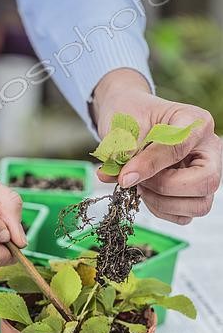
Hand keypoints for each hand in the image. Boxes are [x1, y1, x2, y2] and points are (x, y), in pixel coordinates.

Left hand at [92, 69, 221, 223]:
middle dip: (165, 187)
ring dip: (162, 202)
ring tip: (140, 185)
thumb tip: (124, 180)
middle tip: (137, 179)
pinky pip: (184, 216)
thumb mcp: (125, 126)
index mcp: (195, 122)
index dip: (150, 165)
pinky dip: (161, 210)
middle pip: (205, 182)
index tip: (124, 176)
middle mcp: (208, 149)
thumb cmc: (131, 116)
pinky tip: (146, 193)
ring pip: (198, 205)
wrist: (129, 120)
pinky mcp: (193, 194)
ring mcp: (204, 174)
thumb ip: (126, 150)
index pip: (180, 147)